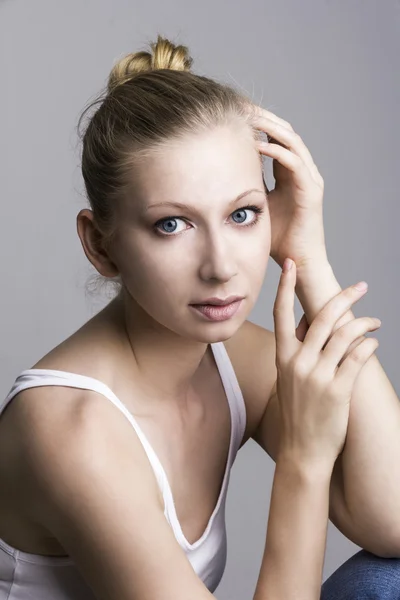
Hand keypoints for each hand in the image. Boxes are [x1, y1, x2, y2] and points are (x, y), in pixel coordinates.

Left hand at [248, 105, 326, 270]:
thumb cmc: (277, 239)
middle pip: (284, 131)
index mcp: (289, 173)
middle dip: (261, 116)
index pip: (275, 136)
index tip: (233, 113)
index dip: (257, 122)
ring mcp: (309, 178)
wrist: (298, 262)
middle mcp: (302, 170)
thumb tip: (218, 178)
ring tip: (246, 117)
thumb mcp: (256, 206)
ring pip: (291, 140)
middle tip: (237, 105)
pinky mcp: (310, 190)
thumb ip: (245, 188)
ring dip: (269, 126)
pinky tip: (256, 144)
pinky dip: (276, 150)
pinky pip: (294, 162)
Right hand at [274, 258, 380, 470]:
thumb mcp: (287, 379)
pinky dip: (367, 346)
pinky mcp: (337, 390)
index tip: (291, 263)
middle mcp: (298, 363)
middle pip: (321, 317)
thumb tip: (305, 322)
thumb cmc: (297, 413)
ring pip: (344, 335)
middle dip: (344, 297)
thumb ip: (295, 349)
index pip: (280, 313)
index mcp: (282, 357)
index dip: (285, 286)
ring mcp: (317, 377)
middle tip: (361, 286)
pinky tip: (372, 344)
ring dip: (363, 323)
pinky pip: (357, 357)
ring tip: (374, 322)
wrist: (302, 451)